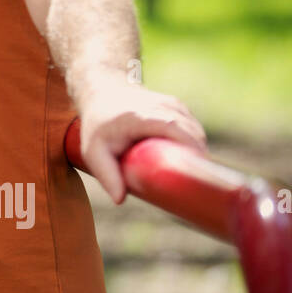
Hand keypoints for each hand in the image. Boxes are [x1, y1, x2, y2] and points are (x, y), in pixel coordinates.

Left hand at [76, 79, 206, 203]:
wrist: (102, 92)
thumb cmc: (98, 125)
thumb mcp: (93, 151)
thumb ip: (106, 174)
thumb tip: (120, 200)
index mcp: (140, 116)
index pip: (173, 128)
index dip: (190, 147)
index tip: (196, 170)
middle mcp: (160, 106)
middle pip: (191, 131)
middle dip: (197, 157)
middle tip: (194, 184)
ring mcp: (171, 103)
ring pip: (196, 129)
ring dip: (197, 150)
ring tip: (191, 174)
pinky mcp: (178, 105)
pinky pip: (194, 126)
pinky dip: (195, 142)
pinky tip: (192, 159)